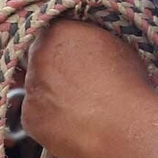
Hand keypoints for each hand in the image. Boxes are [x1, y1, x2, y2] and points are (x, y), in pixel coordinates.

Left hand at [22, 20, 154, 157]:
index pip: (56, 32)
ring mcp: (31, 88)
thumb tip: (88, 47)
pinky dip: (51, 120)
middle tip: (82, 84)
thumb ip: (91, 40)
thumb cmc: (128, 85)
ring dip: (53, 95)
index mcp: (60, 31)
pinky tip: (74, 124)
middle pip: (42, 60)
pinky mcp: (29, 118)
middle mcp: (39, 55)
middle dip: (56, 70)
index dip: (69, 46)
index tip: (82, 58)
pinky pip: (37, 115)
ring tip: (83, 108)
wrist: (123, 126)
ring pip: (39, 89)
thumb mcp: (117, 45)